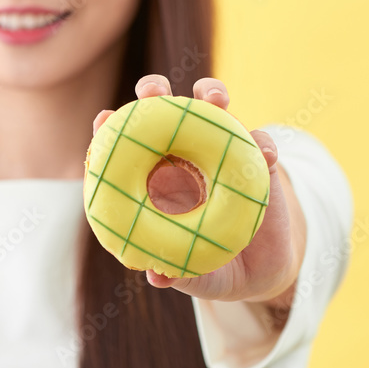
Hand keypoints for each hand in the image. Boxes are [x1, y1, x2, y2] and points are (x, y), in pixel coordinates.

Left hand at [92, 74, 301, 303]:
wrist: (257, 272)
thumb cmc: (209, 264)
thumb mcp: (193, 272)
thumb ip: (175, 271)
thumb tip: (157, 277)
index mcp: (154, 176)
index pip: (128, 143)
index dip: (112, 126)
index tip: (103, 119)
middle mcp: (184, 154)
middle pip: (165, 108)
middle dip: (154, 91)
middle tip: (153, 93)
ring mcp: (222, 151)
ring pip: (214, 108)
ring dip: (212, 94)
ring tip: (214, 100)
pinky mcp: (258, 160)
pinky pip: (262, 143)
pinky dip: (263, 143)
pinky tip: (266, 155)